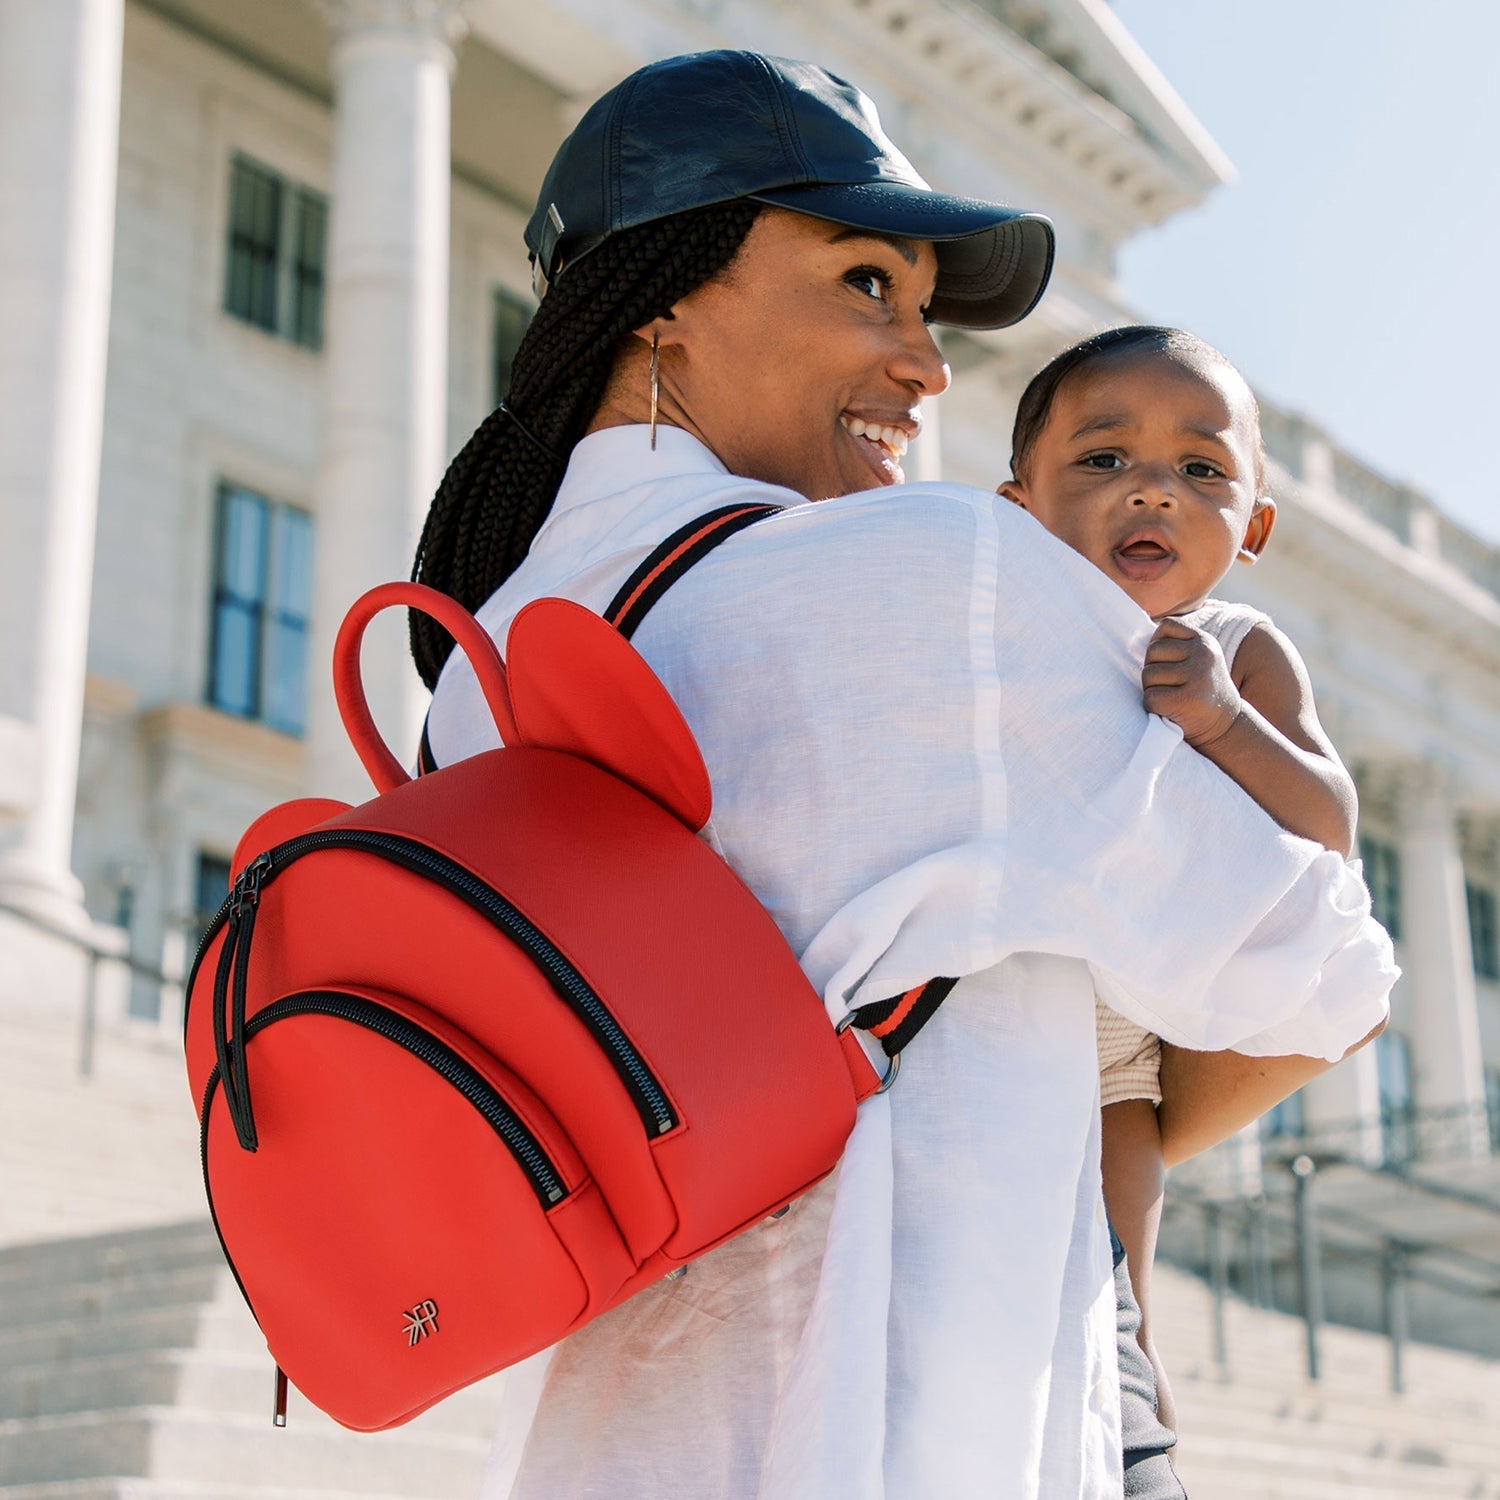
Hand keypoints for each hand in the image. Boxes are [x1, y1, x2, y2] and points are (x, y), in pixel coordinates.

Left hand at [1142, 618, 1241, 747]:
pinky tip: (1170, 710)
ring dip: (1152, 689)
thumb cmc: (1200, 691)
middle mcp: (1203, 654)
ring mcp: (1197, 676)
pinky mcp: (1188, 699)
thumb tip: (1133, 636)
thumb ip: (1175, 646)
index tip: (1169, 664)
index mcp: (1204, 641)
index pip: (1166, 626)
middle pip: (1152, 651)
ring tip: (1171, 697)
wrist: (1226, 726)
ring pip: (1148, 674)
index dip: (1158, 645)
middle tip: (1169, 686)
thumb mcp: (1197, 660)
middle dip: (1152, 669)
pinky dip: (1153, 707)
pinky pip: (1150, 697)